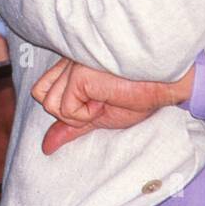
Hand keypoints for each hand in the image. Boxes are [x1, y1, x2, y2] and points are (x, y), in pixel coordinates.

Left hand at [30, 58, 190, 154]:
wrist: (162, 86)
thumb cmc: (138, 95)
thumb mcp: (99, 116)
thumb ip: (71, 126)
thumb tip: (46, 146)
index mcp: (71, 63)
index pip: (42, 89)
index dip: (66, 103)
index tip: (96, 99)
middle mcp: (68, 58)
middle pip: (42, 96)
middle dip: (69, 109)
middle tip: (100, 100)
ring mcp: (72, 64)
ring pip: (50, 104)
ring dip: (79, 112)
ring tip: (104, 98)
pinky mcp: (78, 74)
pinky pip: (65, 109)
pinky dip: (86, 113)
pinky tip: (106, 99)